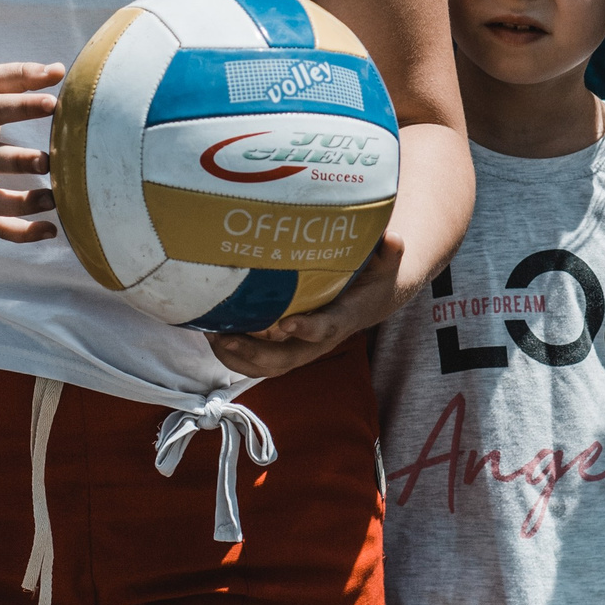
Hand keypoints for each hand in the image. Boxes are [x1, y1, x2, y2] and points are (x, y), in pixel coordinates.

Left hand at [207, 233, 408, 377]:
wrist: (370, 300)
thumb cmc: (373, 279)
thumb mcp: (385, 265)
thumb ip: (388, 254)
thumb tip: (394, 238)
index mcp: (342, 320)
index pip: (326, 330)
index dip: (308, 329)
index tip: (286, 322)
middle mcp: (317, 341)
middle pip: (285, 359)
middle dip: (253, 353)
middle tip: (226, 337)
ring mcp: (299, 348)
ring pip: (266, 365)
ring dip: (236, 357)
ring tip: (210, 335)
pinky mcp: (284, 347)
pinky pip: (256, 360)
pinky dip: (233, 353)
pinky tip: (211, 331)